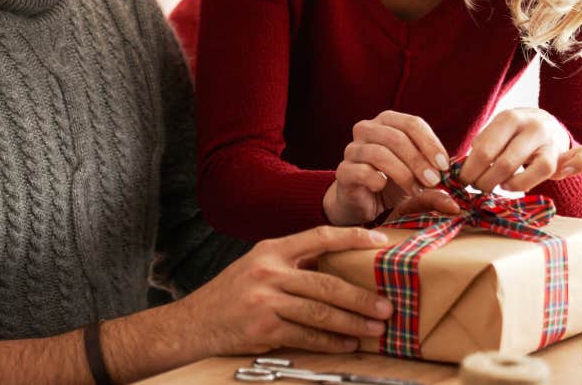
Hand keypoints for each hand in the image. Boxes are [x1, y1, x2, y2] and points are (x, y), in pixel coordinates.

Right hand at [176, 226, 394, 356]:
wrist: (195, 323)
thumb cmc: (233, 294)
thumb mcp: (259, 266)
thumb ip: (294, 263)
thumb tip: (342, 268)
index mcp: (272, 250)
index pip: (319, 237)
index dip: (352, 238)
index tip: (380, 243)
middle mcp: (268, 271)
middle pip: (326, 282)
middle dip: (360, 296)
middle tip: (386, 306)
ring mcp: (265, 300)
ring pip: (320, 312)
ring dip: (352, 323)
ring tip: (375, 329)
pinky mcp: (264, 328)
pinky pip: (306, 336)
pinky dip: (330, 342)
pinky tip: (346, 343)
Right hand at [323, 111, 450, 225]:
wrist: (364, 204)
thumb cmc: (393, 185)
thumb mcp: (419, 183)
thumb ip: (435, 190)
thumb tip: (454, 206)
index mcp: (388, 122)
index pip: (412, 123)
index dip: (430, 144)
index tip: (445, 166)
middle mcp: (367, 130)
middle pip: (396, 137)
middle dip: (419, 160)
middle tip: (434, 181)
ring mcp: (352, 150)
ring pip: (379, 153)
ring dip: (402, 173)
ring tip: (414, 190)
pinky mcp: (343, 172)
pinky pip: (362, 171)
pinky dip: (378, 180)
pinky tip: (385, 188)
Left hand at [458, 107, 581, 193]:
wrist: (547, 125)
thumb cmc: (514, 134)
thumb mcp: (496, 131)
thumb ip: (482, 145)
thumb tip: (462, 168)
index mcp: (509, 118)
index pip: (484, 150)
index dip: (470, 171)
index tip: (463, 181)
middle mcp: (533, 127)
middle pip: (506, 163)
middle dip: (486, 182)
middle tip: (479, 188)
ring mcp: (552, 141)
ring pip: (538, 170)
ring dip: (514, 185)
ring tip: (502, 186)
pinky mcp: (568, 154)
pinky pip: (581, 159)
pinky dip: (576, 166)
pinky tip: (561, 173)